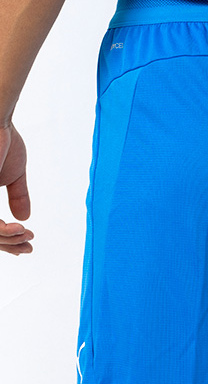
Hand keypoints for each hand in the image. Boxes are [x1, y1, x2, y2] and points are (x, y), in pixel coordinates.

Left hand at [0, 122, 33, 254]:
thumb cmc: (2, 138)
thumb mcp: (12, 175)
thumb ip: (17, 196)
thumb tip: (24, 218)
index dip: (6, 240)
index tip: (27, 243)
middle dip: (8, 245)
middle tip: (29, 245)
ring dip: (7, 239)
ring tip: (26, 234)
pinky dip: (3, 231)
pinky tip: (20, 229)